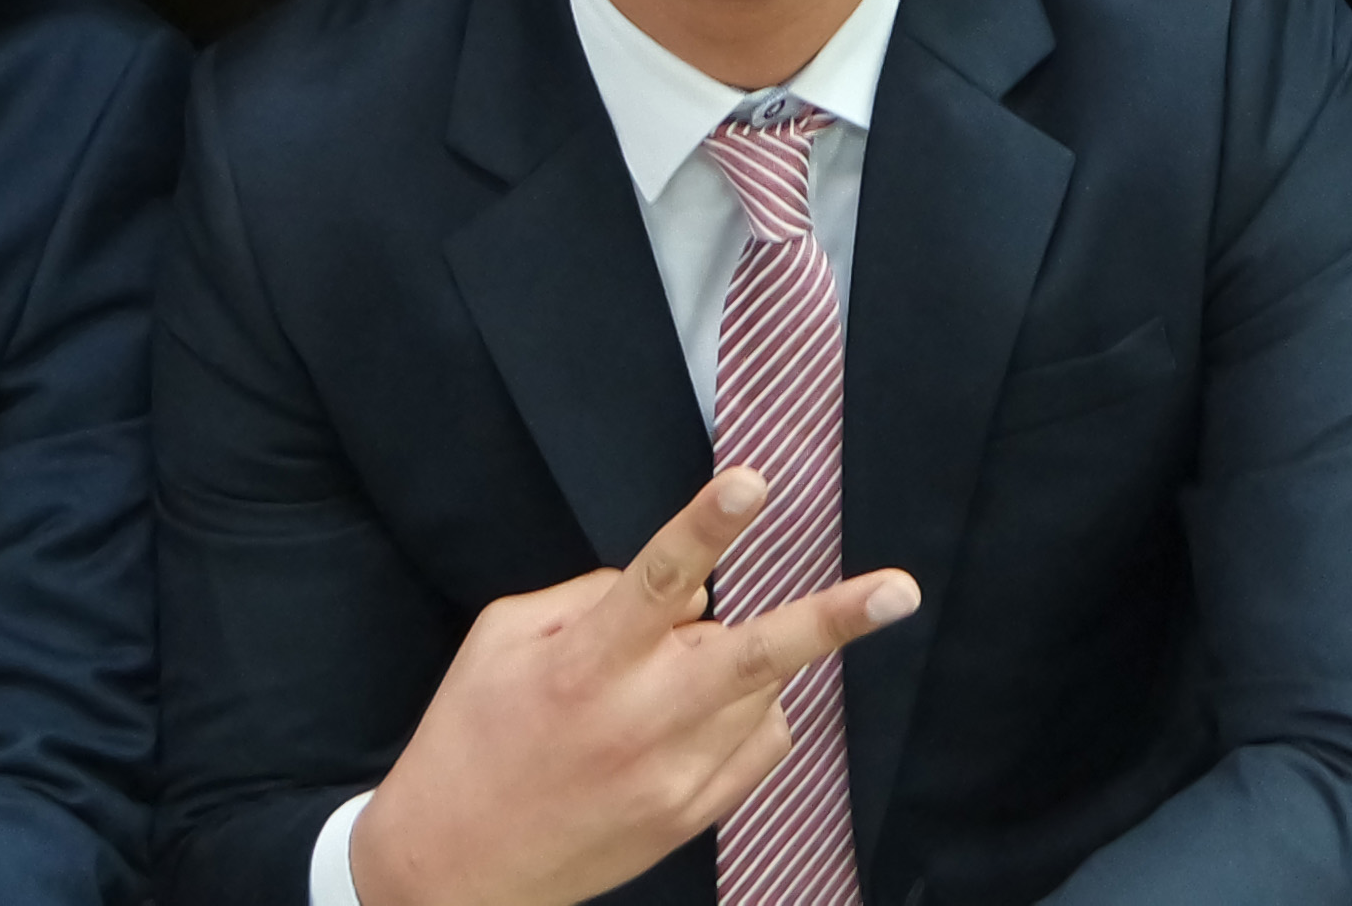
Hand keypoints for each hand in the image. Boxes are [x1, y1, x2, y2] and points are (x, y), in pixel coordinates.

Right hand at [344, 468, 919, 905]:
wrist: (451, 871)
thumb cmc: (470, 738)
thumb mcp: (501, 639)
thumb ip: (590, 596)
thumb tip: (684, 589)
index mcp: (584, 665)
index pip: (657, 579)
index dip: (706, 527)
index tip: (752, 483)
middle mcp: (639, 721)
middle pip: (753, 657)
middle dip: (832, 620)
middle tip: (900, 589)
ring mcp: (673, 778)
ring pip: (760, 692)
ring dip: (742, 662)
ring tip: (672, 675)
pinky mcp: (690, 817)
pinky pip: (759, 744)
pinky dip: (746, 712)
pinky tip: (692, 715)